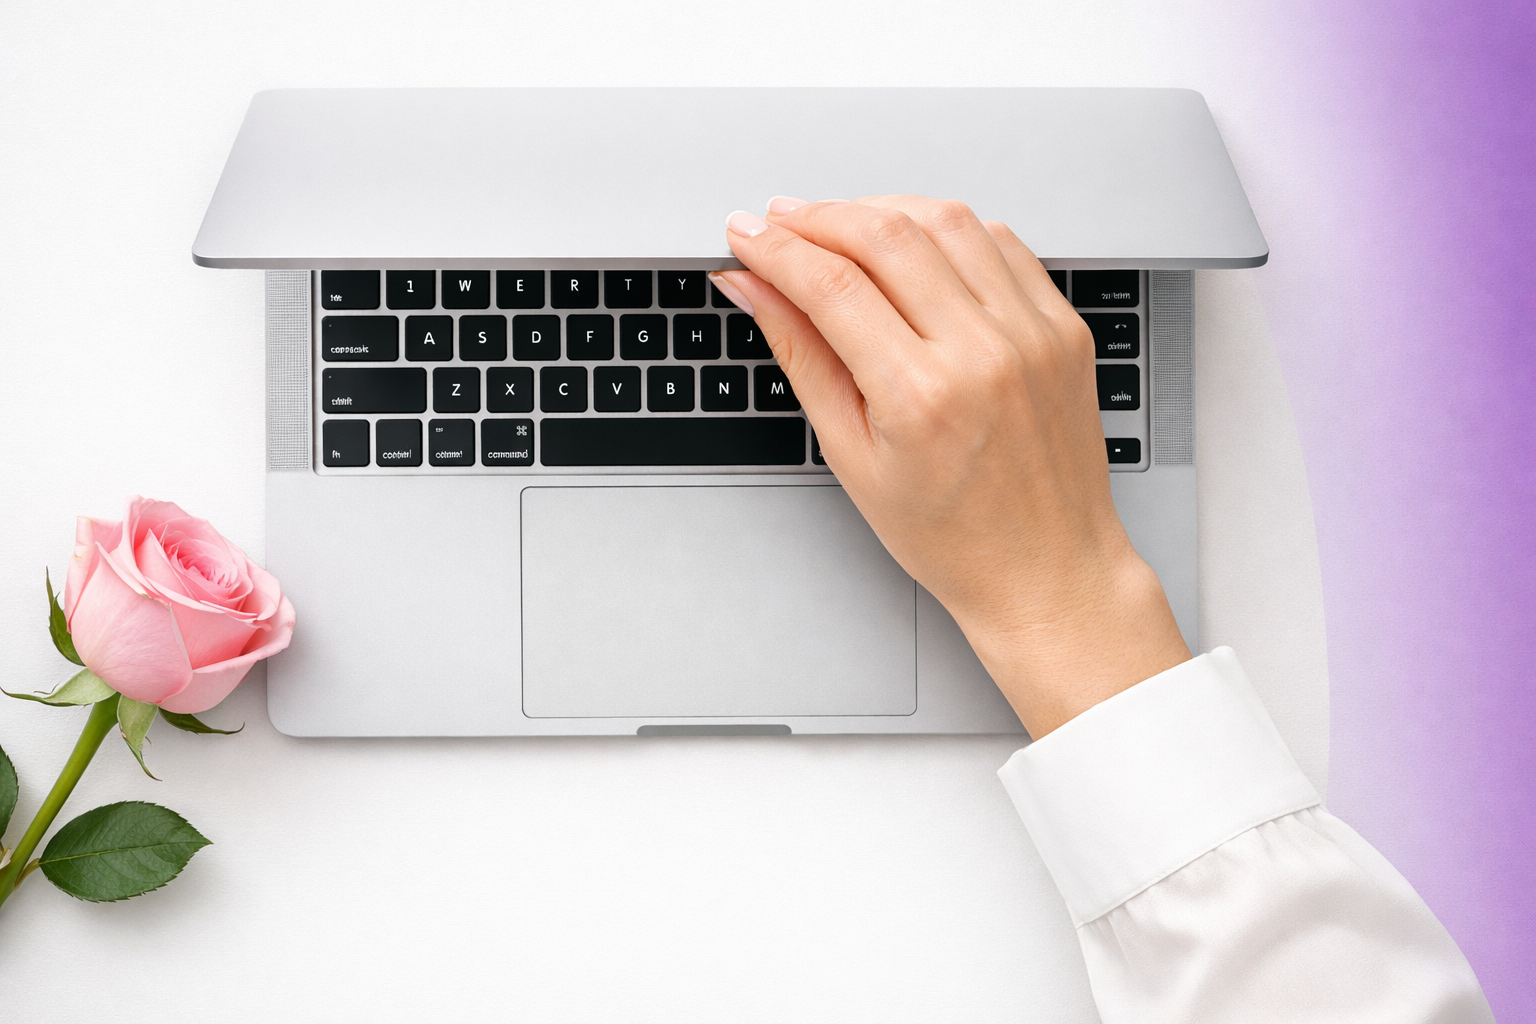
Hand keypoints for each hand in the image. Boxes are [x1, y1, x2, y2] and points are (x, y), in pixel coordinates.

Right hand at [711, 196, 1189, 737]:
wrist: (1045, 569)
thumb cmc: (950, 534)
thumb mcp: (851, 455)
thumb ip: (802, 355)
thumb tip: (754, 287)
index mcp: (922, 396)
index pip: (832, 286)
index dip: (776, 248)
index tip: (745, 234)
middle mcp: (984, 353)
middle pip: (886, 236)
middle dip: (820, 216)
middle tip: (780, 221)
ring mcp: (1033, 334)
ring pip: (947, 222)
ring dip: (881, 210)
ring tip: (840, 226)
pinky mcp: (1062, 327)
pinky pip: (1002, 242)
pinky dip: (949, 228)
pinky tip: (915, 243)